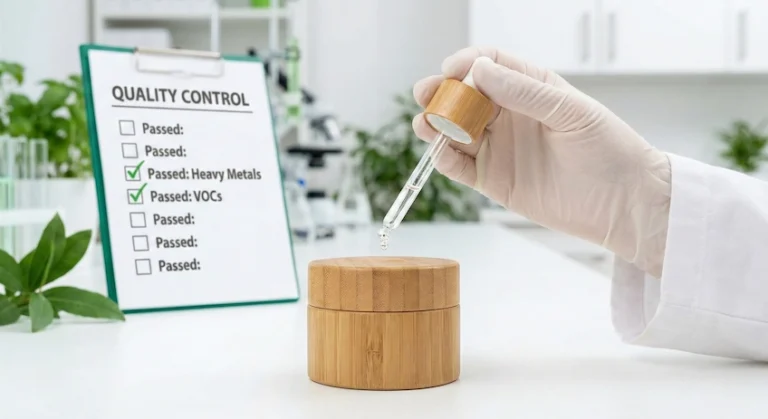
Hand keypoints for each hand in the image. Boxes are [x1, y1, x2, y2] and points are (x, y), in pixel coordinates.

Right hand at [412, 47, 670, 277]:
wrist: (623, 205)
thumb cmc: (609, 151)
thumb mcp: (571, 113)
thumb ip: (525, 93)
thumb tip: (480, 70)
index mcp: (532, 89)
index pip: (489, 64)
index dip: (466, 63)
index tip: (452, 71)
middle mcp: (510, 115)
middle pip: (463, 96)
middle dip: (441, 93)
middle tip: (427, 95)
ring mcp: (499, 147)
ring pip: (455, 129)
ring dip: (436, 124)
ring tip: (427, 125)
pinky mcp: (493, 179)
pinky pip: (458, 165)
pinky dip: (444, 157)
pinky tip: (442, 152)